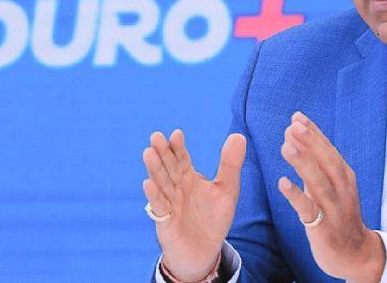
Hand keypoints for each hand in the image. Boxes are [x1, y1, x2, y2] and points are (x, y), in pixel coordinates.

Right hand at [142, 130, 245, 281]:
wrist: (205, 252)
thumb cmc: (213, 219)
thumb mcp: (228, 190)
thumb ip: (231, 164)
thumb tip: (238, 135)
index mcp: (189, 178)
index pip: (182, 159)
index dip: (178, 147)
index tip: (177, 134)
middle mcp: (177, 188)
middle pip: (168, 167)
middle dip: (162, 153)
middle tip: (155, 136)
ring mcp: (170, 204)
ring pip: (161, 184)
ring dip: (155, 169)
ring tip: (148, 153)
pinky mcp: (166, 222)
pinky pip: (159, 207)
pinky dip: (154, 196)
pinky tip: (148, 183)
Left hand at [278, 112, 385, 282]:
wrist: (356, 254)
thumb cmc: (339, 216)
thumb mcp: (330, 187)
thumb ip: (313, 163)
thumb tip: (294, 134)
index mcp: (344, 177)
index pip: (328, 150)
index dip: (314, 133)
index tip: (297, 117)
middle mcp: (342, 189)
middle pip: (327, 162)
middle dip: (311, 142)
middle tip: (293, 126)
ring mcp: (334, 208)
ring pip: (319, 182)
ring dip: (303, 163)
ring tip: (286, 146)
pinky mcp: (324, 227)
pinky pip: (309, 210)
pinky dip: (297, 195)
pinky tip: (282, 183)